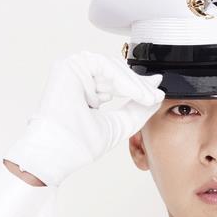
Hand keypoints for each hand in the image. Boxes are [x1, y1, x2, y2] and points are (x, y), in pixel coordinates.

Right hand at [2, 51, 164, 186]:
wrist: (60, 152)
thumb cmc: (79, 144)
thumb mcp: (120, 124)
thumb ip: (137, 110)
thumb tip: (157, 95)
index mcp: (87, 91)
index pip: (117, 81)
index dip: (139, 86)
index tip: (157, 91)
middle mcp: (79, 78)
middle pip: (118, 73)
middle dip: (140, 85)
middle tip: (156, 96)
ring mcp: (73, 70)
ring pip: (114, 68)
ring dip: (135, 84)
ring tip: (148, 99)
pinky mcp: (69, 65)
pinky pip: (105, 66)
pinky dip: (124, 80)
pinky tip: (136, 94)